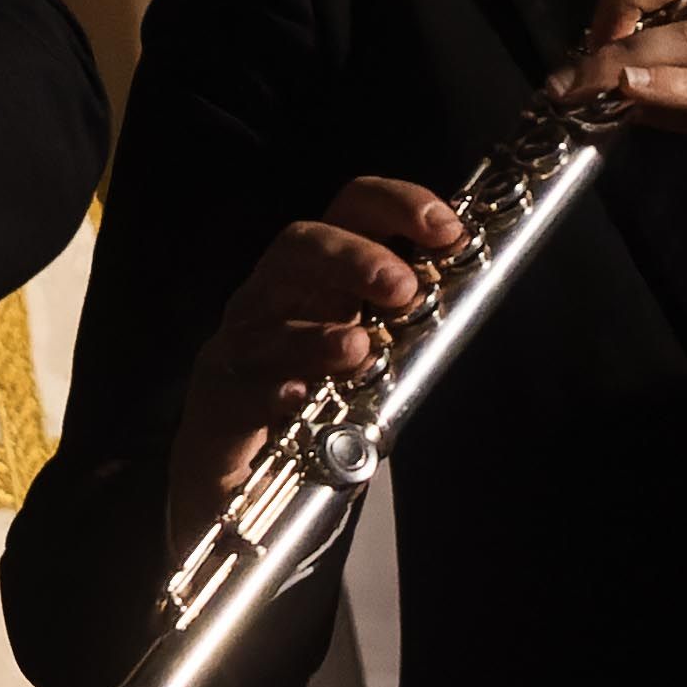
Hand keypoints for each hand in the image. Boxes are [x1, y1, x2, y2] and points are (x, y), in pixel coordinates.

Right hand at [173, 177, 462, 529]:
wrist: (244, 480)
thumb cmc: (319, 399)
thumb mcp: (371, 351)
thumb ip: (406, 323)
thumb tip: (469, 288)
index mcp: (321, 271)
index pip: (353, 209)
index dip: (398, 206)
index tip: (447, 230)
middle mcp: (274, 294)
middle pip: (301, 245)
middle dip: (354, 258)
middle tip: (403, 288)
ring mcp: (239, 343)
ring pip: (266, 316)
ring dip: (316, 331)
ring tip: (357, 349)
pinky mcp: (217, 399)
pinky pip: (239, 385)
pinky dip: (271, 388)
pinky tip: (298, 398)